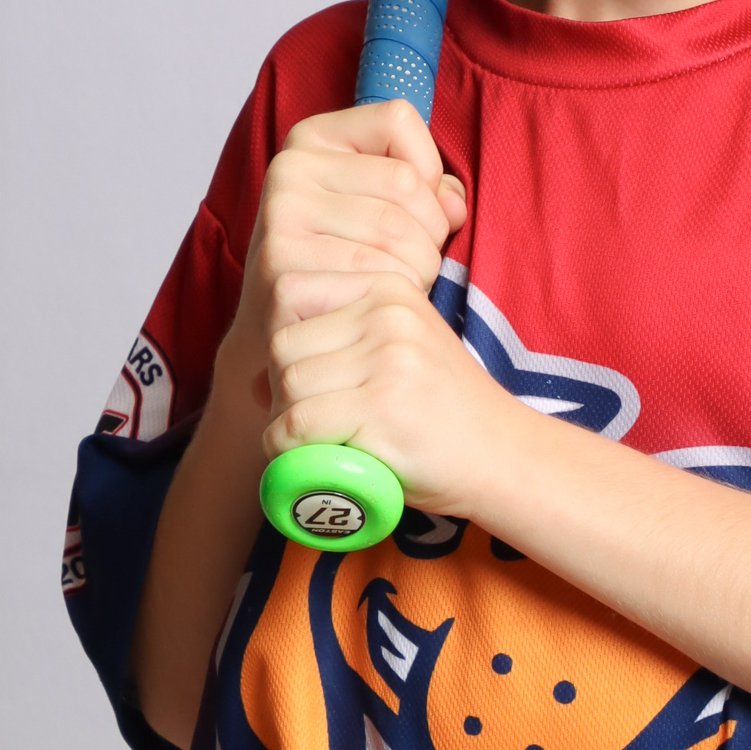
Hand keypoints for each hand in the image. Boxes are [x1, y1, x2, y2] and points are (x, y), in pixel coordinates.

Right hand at [216, 101, 466, 420]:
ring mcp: (279, 222)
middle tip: (413, 265)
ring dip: (420, 271)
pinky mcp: (284, 275)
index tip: (412, 208)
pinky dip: (395, 300)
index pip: (396, 119)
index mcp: (310, 139)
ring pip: (399, 234)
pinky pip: (378, 279)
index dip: (426, 168)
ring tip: (397, 287)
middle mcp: (287, 170)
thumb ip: (429, 188)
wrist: (291, 335)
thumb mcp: (380, 206)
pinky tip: (375, 309)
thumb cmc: (348, 264)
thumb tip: (452, 203)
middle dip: (431, 233)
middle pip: (406, 183)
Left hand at [261, 272, 529, 520]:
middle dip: (283, 389)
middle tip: (317, 421)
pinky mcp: (381, 409)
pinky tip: (321, 461)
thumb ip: (339, 344)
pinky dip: (292, 451)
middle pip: (282, 344)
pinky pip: (298, 426)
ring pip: (287, 385)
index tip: (315, 383)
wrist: (502, 456)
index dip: (288, 348)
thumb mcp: (397, 351)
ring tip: (326, 439)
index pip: (291, 295)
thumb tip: (248, 377)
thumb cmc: (440, 412)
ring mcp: (387, 361)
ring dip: (288, 423)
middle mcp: (388, 315)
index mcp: (389, 288)